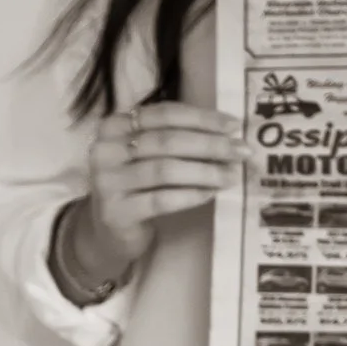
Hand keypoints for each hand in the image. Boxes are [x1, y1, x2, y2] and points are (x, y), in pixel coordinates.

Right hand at [63, 99, 246, 295]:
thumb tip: (228, 133)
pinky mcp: (116, 212)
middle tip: (241, 152)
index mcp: (114, 125)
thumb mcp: (149, 154)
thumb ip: (177, 137)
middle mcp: (105, 150)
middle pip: (167, 141)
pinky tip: (210, 194)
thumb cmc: (138, 185)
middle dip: (210, 146)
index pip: (165, 114)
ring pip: (165, 170)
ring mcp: (107, 182)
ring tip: (231, 175)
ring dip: (205, 172)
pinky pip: (161, 199)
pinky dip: (190, 195)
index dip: (202, 118)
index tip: (234, 126)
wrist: (110, 231)